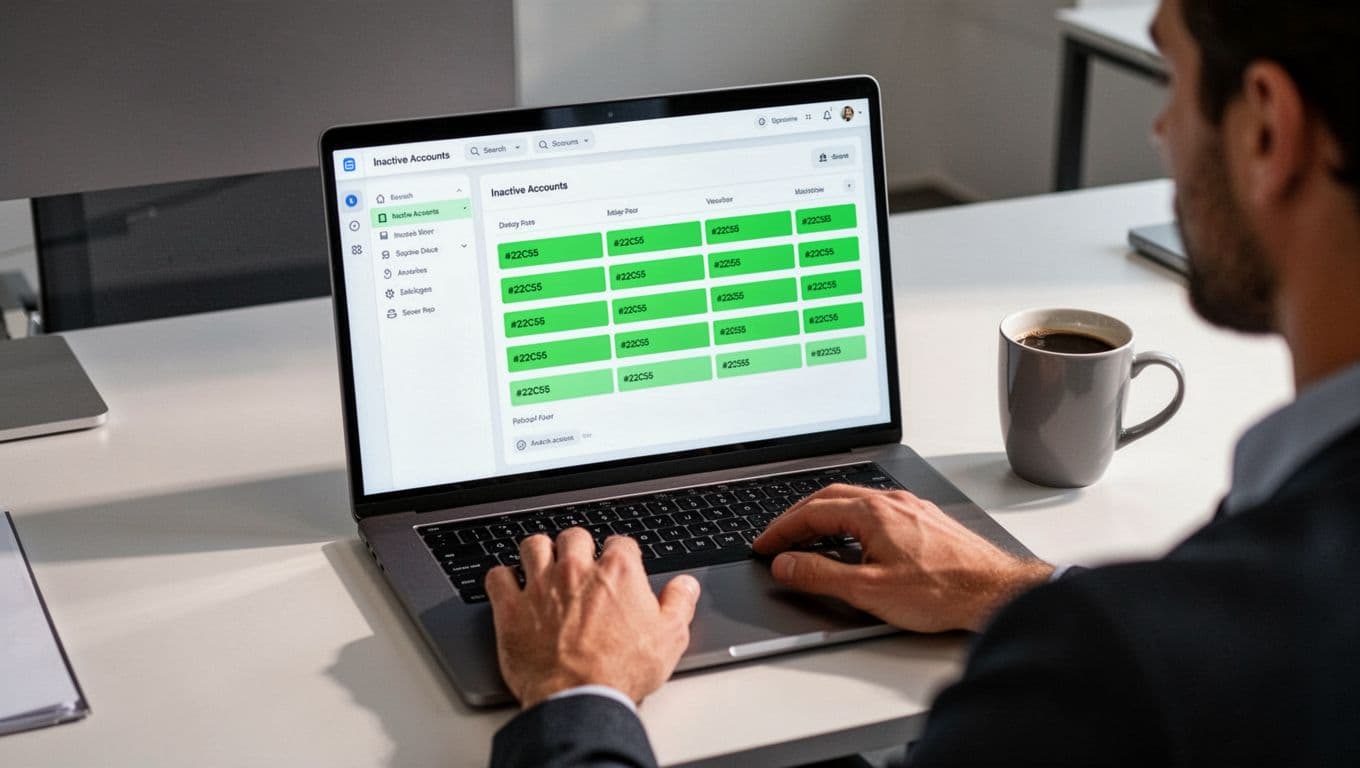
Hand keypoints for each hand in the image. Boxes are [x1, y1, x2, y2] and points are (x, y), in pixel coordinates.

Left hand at [485, 528, 700, 709]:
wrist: (578, 698)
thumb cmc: (621, 671)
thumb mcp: (669, 638)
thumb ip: (679, 604)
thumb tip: (685, 586)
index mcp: (617, 572)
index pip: (621, 543)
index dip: (621, 554)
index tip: (619, 566)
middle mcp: (577, 570)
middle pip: (575, 536)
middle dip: (578, 545)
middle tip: (579, 562)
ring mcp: (541, 586)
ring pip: (534, 546)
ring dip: (539, 552)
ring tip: (543, 564)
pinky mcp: (511, 608)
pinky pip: (498, 577)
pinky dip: (502, 579)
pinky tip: (508, 586)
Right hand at [752, 485, 1052, 631]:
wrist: (995, 591)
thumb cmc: (942, 591)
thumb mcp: (869, 590)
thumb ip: (820, 575)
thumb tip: (785, 565)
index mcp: (873, 512)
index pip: (812, 512)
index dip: (782, 528)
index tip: (765, 544)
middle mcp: (892, 502)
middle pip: (831, 497)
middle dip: (798, 516)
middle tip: (778, 537)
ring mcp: (911, 508)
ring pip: (856, 501)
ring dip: (825, 515)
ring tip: (809, 536)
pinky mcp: (925, 520)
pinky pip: (876, 510)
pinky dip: (851, 519)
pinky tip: (854, 538)